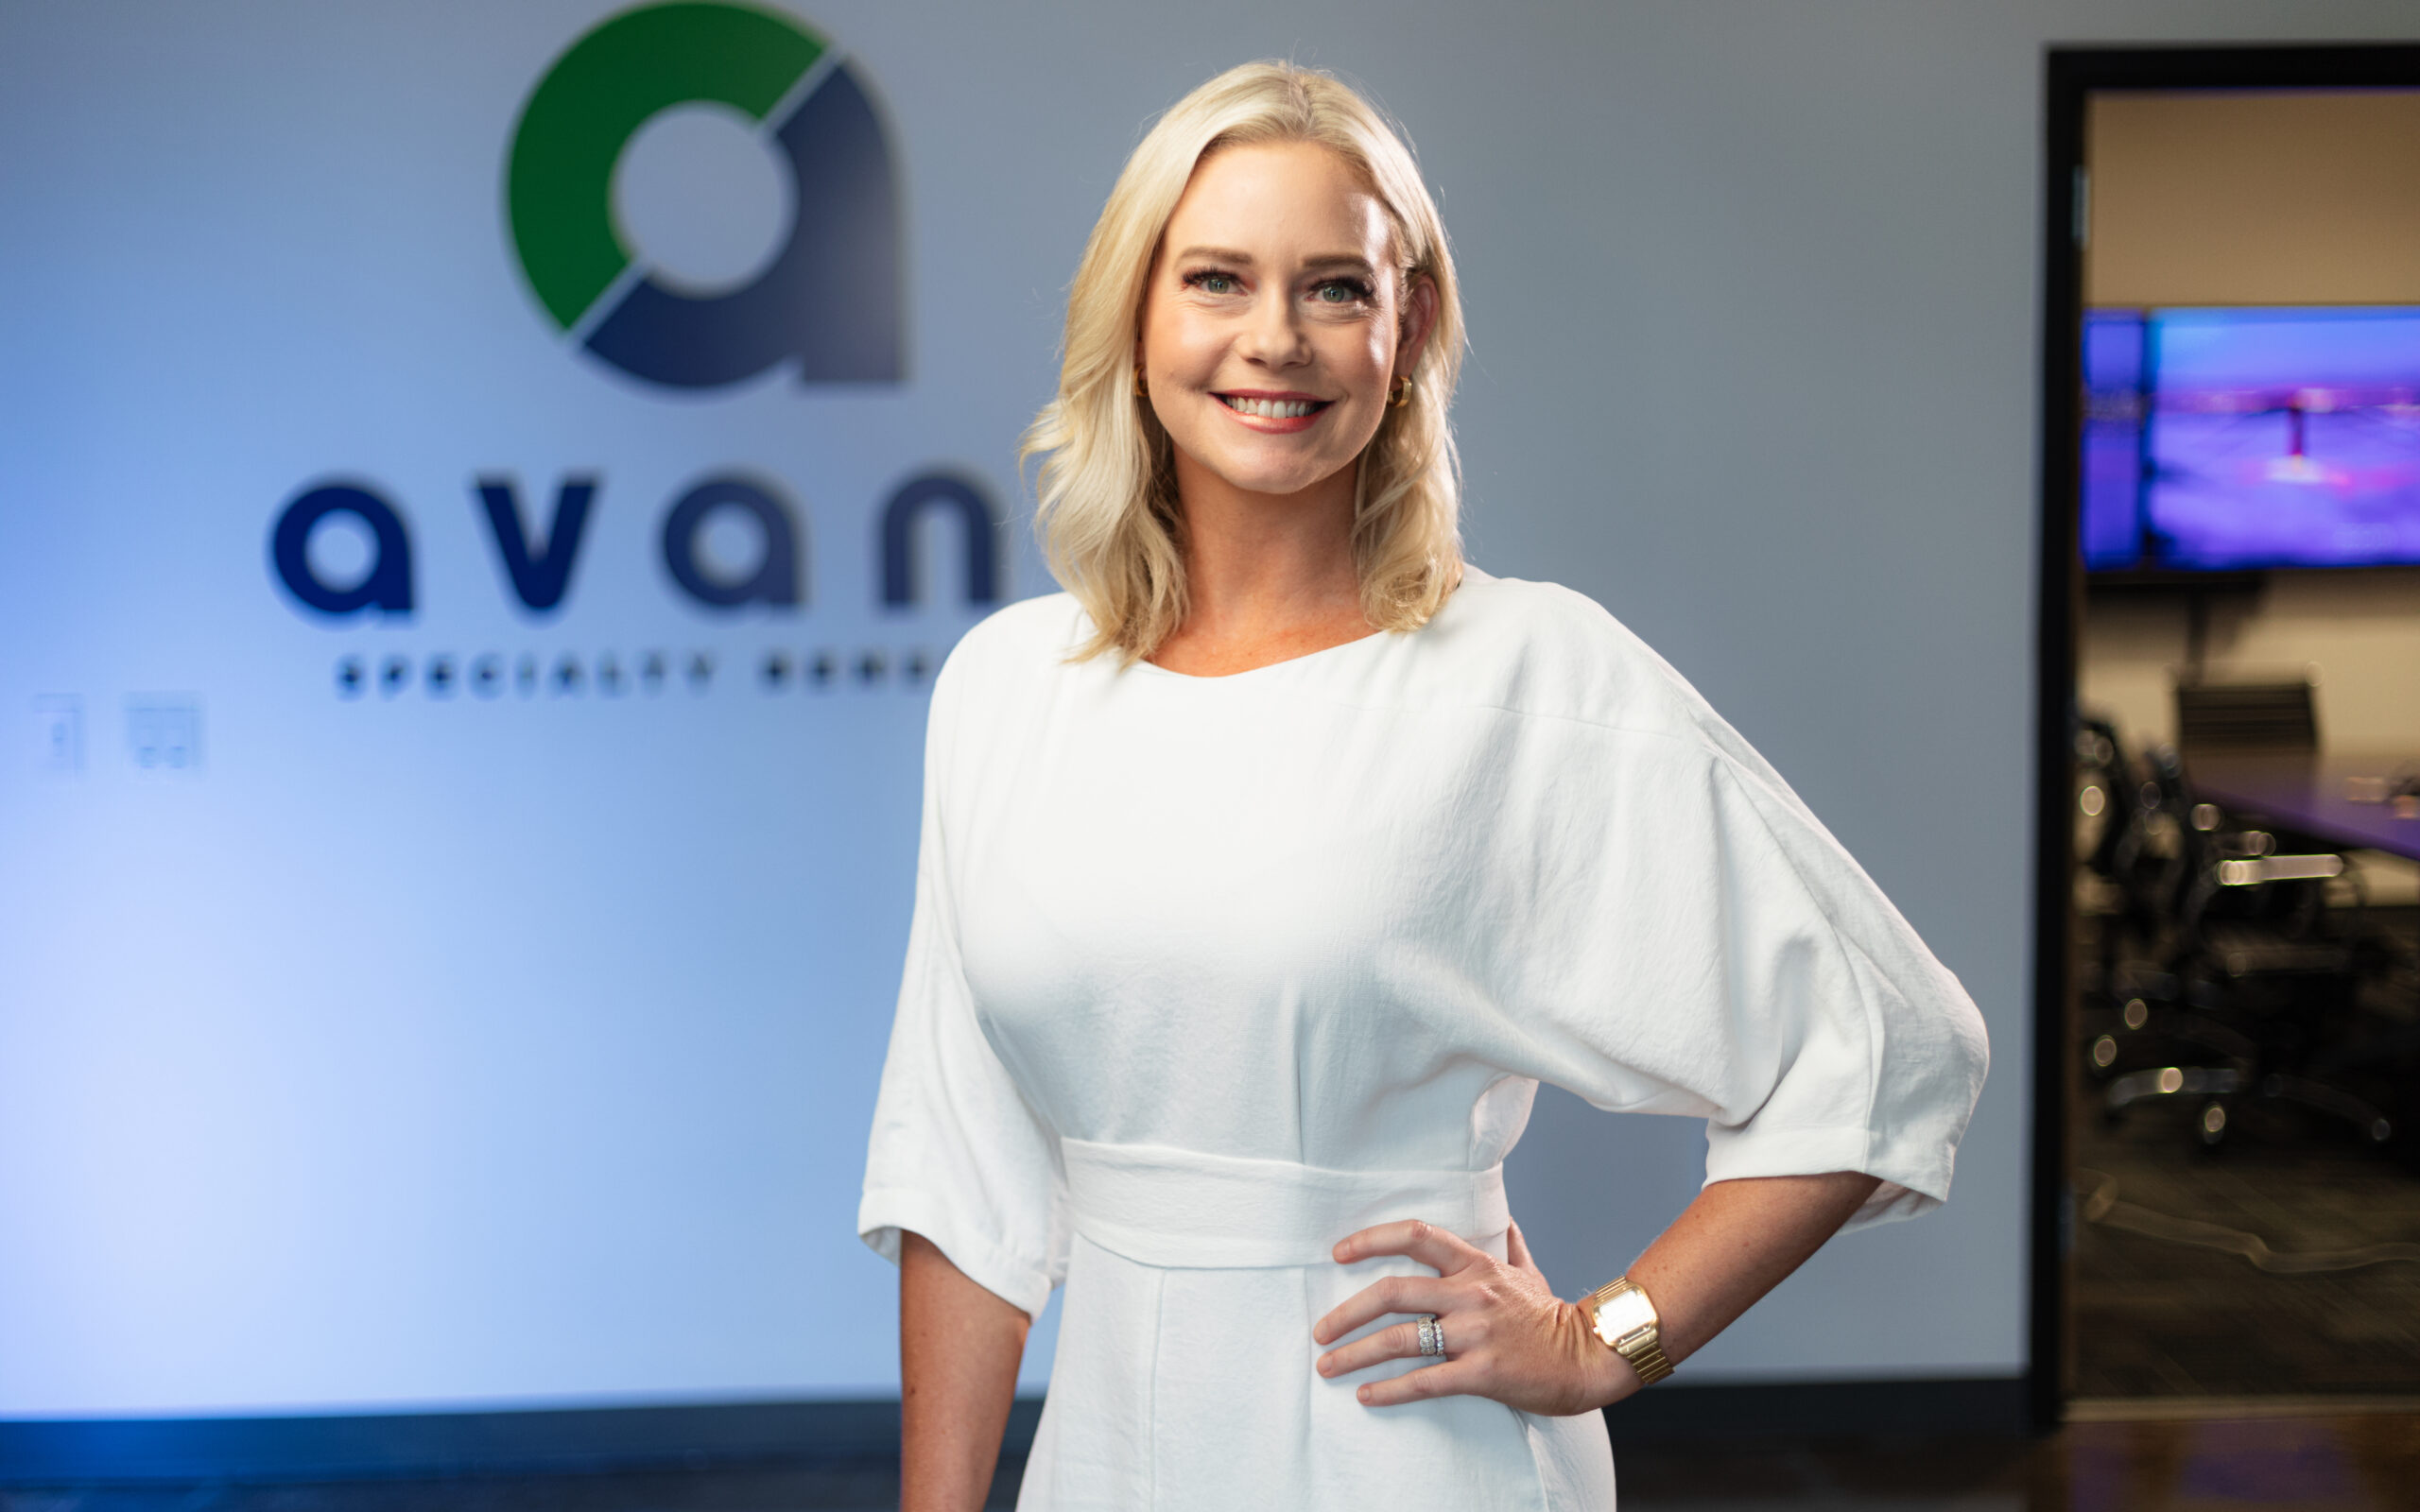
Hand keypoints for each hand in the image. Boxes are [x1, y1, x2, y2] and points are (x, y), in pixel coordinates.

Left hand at [1311, 1218, 1634, 1415]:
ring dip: (1355, 1354)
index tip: (1338, 1253)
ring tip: (1329, 1366)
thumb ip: (1510, 1245)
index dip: (1372, 1239)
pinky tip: (1367, 1395)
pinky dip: (1390, 1390)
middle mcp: (1470, 1293)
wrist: (1590, 1358)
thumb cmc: (1552, 1317)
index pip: (1416, 1235)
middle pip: (1392, 1291)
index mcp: (1476, 1265)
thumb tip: (1504, 1219)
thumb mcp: (1530, 1271)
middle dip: (1347, 1313)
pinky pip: (1425, 1381)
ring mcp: (1475, 1333)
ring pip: (1400, 1338)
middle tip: (1320, 1331)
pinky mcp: (1482, 1373)